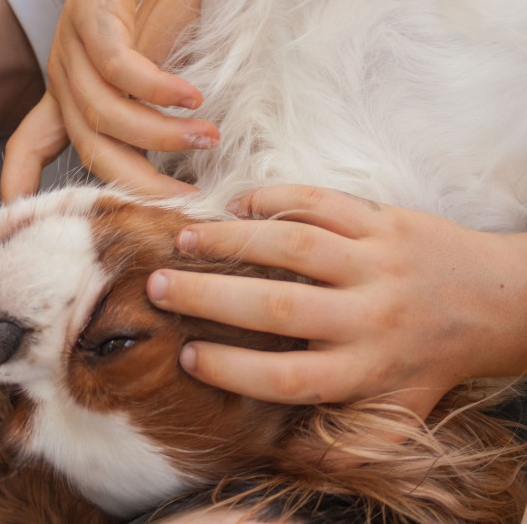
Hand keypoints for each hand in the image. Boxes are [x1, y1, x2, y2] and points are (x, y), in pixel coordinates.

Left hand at [1, 0, 217, 199]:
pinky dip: (158, 91)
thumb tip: (184, 155)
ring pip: (105, 117)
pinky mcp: (94, 12)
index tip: (36, 228)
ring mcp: (73, 45)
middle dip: (138, 186)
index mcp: (69, 88)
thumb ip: (154, 105)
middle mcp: (63, 74)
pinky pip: (120, 70)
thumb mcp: (152, 59)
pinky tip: (193, 97)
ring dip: (160, 137)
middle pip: (89, 152)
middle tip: (188, 205)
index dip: (24, 187)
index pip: (31, 146)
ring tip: (208, 139)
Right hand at [147, 184, 526, 418]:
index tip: (186, 356)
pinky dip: (274, 199)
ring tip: (184, 240)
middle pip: (278, 309)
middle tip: (158, 287)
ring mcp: (376, 263)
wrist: (495, 302)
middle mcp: (370, 318)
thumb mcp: (399, 408)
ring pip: (294, 247)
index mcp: (367, 371)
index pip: (287, 377)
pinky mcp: (383, 221)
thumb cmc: (431, 359)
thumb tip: (282, 452)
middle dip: (209, 298)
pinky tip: (236, 204)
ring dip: (232, 241)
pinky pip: (321, 203)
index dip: (231, 370)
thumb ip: (347, 433)